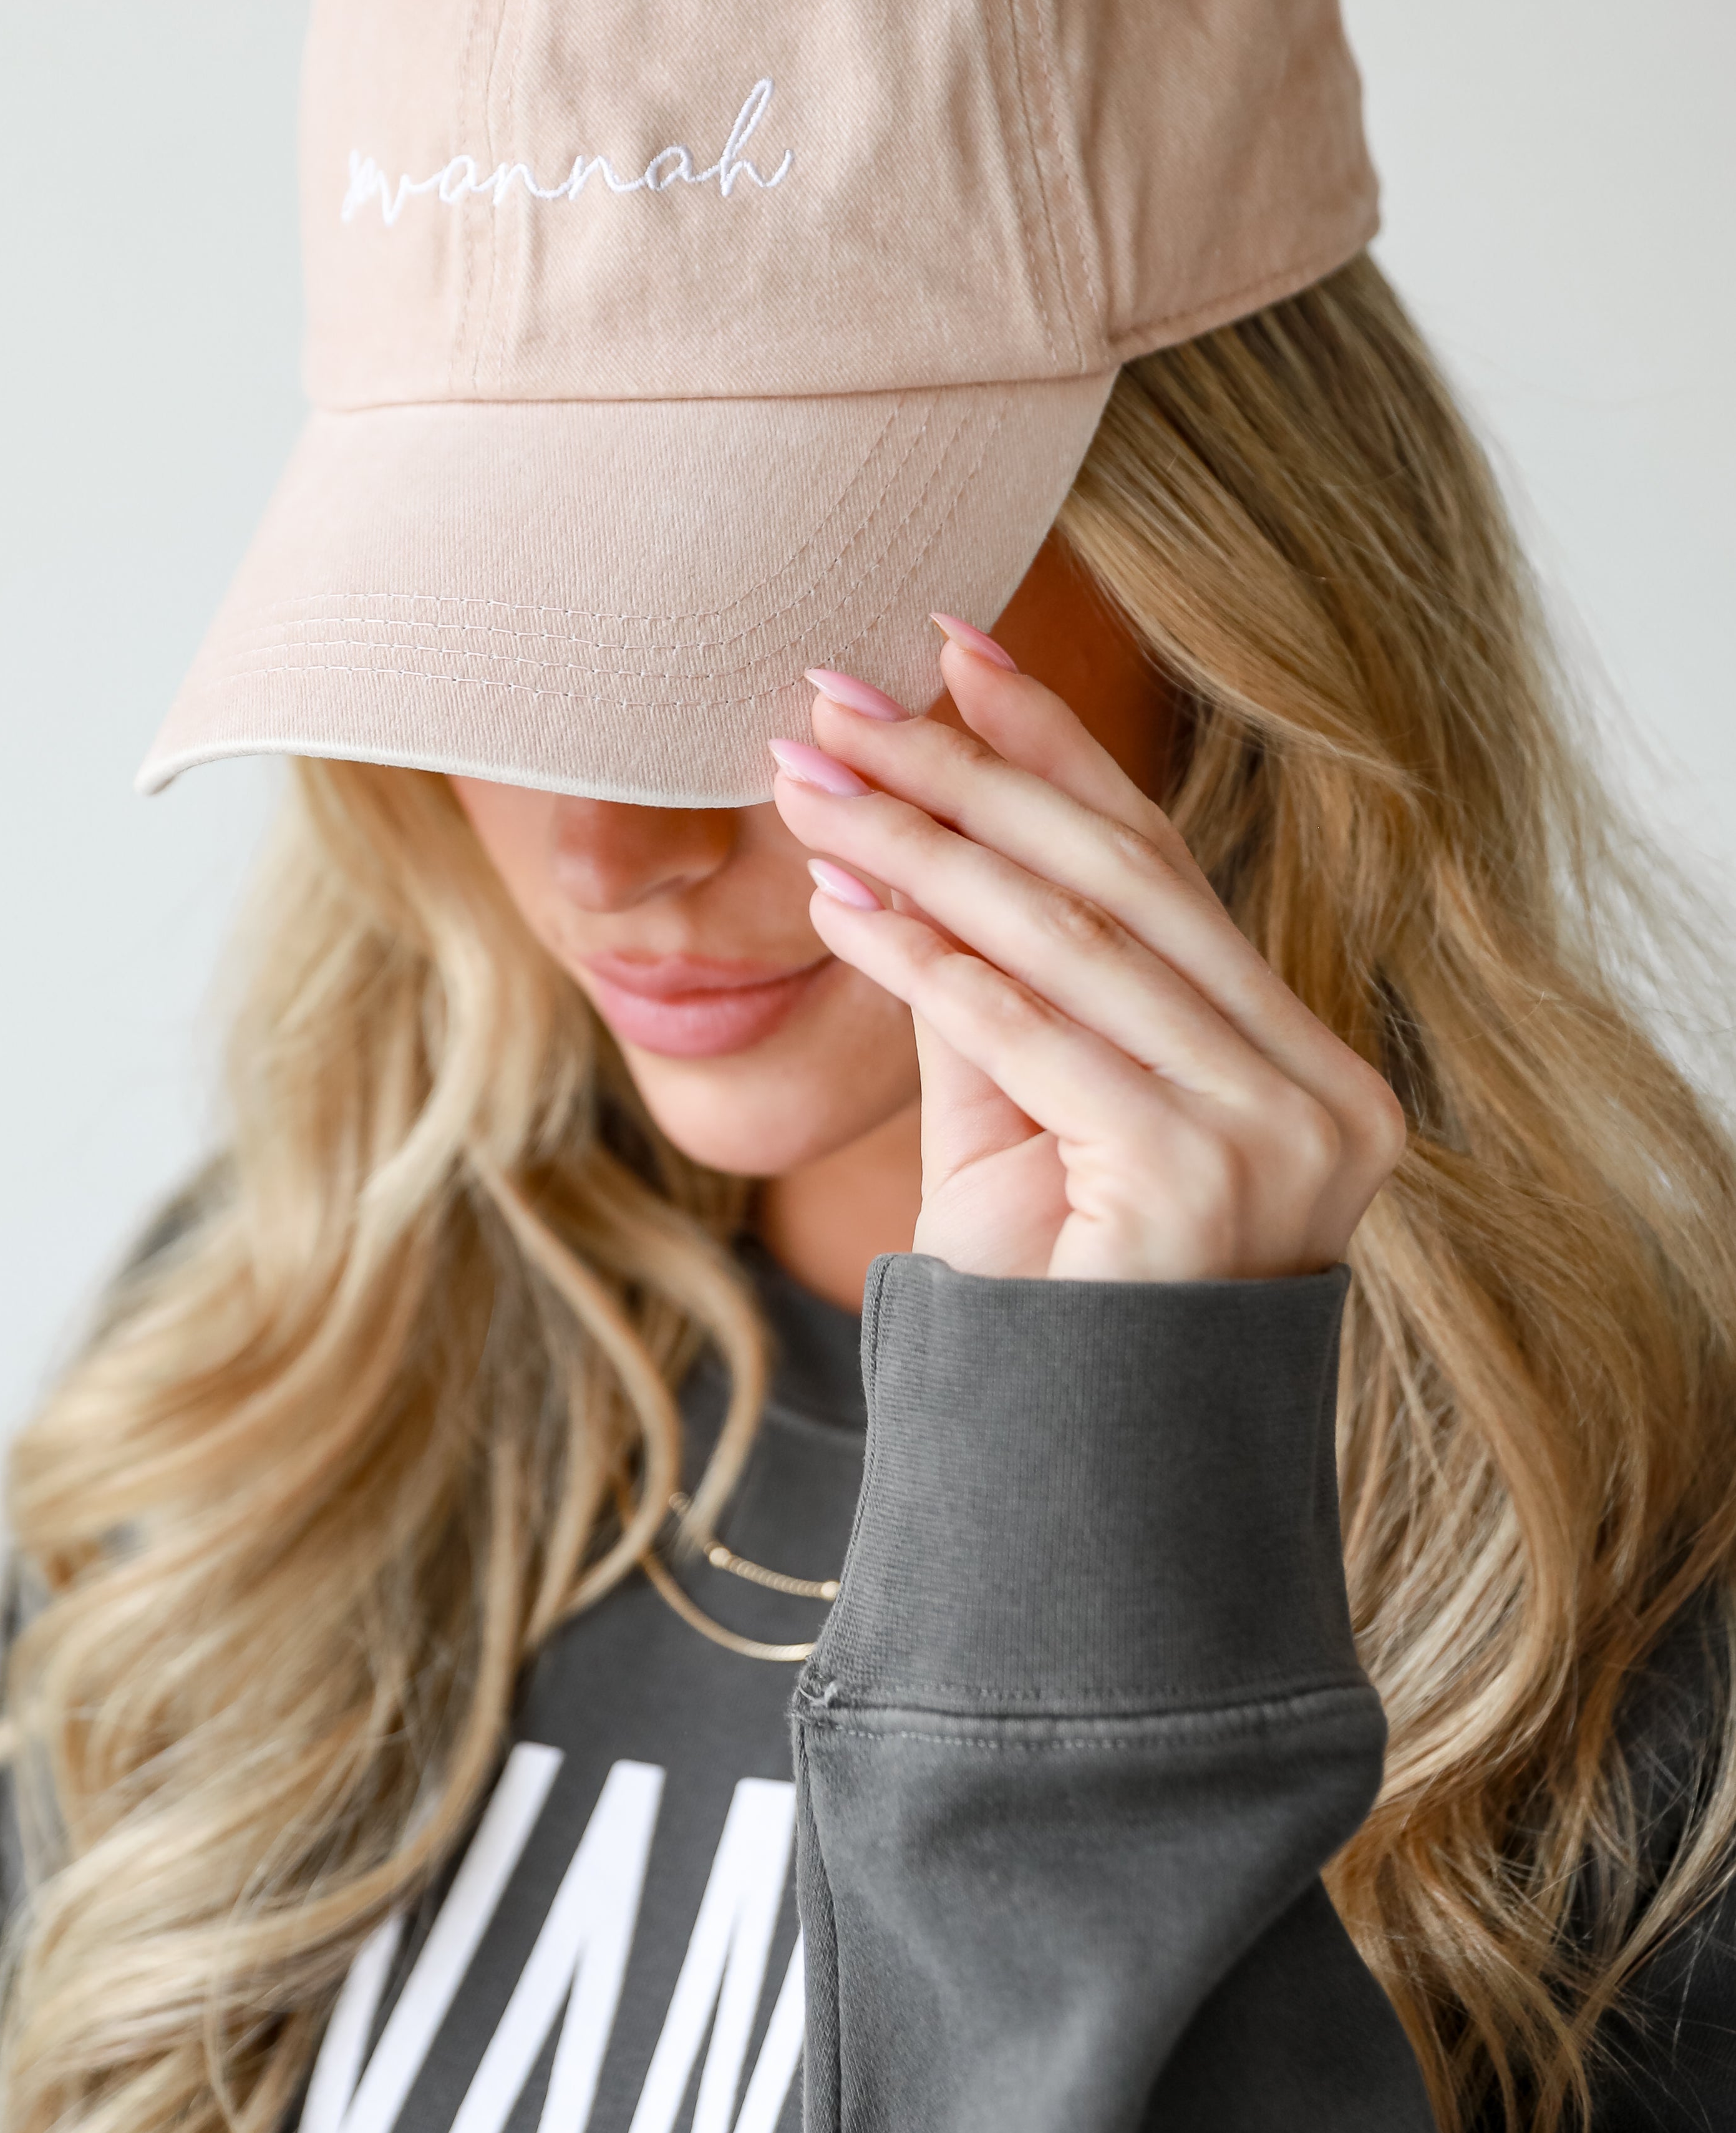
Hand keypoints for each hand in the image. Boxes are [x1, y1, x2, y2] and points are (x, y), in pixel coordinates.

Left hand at [769, 630, 1404, 1283]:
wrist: (1069, 1487)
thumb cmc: (1047, 1303)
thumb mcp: (1020, 1114)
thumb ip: (994, 981)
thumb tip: (908, 828)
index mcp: (1298, 1059)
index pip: (1162, 866)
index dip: (1054, 747)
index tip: (954, 645)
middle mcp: (1320, 1087)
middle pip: (1121, 880)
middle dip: (967, 774)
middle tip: (838, 696)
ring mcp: (1279, 1134)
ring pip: (1076, 939)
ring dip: (924, 847)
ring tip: (812, 779)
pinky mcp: (1202, 1179)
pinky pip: (1039, 1036)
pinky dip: (929, 961)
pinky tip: (838, 898)